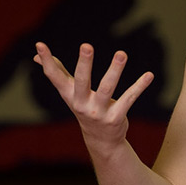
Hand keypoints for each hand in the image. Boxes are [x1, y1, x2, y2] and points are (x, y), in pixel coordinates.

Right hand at [33, 41, 153, 155]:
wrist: (101, 140)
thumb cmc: (84, 106)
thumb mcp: (70, 92)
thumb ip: (57, 72)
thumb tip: (36, 55)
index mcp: (69, 95)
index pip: (55, 76)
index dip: (47, 61)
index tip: (40, 44)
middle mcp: (81, 103)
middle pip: (82, 81)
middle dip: (84, 64)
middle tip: (86, 45)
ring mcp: (99, 111)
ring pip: (108, 88)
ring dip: (115, 70)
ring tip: (121, 53)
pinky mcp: (116, 117)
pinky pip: (129, 98)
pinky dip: (139, 86)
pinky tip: (149, 75)